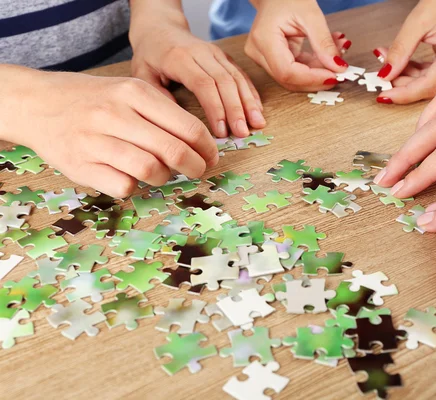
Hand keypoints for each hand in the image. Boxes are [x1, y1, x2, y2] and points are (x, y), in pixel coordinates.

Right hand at [0, 66, 217, 197]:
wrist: (36, 103)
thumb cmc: (94, 100)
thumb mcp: (128, 91)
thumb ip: (162, 113)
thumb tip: (202, 144)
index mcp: (134, 92)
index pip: (188, 127)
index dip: (207, 148)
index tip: (211, 157)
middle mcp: (115, 114)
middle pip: (174, 151)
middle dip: (195, 167)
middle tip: (198, 171)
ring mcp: (95, 141)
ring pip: (151, 170)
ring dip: (165, 177)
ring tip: (162, 173)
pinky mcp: (80, 166)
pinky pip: (124, 186)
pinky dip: (135, 186)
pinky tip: (131, 176)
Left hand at [129, 1, 263, 137]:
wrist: (160, 27)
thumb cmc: (150, 54)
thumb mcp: (141, 74)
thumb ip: (157, 96)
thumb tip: (177, 121)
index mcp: (179, 58)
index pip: (203, 84)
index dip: (215, 108)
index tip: (221, 131)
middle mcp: (202, 53)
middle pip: (225, 82)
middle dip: (236, 110)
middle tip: (243, 133)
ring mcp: (216, 54)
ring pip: (237, 78)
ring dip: (249, 102)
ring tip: (257, 124)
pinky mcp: (224, 57)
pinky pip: (241, 75)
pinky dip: (251, 93)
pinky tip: (257, 110)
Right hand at [245, 0, 351, 90]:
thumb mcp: (311, 15)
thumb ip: (324, 43)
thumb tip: (337, 67)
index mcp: (264, 39)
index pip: (287, 72)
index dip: (312, 78)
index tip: (335, 76)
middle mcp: (259, 52)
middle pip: (290, 79)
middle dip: (318, 77)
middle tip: (340, 69)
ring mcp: (263, 57)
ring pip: (295, 77)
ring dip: (319, 71)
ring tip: (337, 52)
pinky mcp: (272, 59)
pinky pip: (296, 70)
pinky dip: (315, 65)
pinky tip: (327, 53)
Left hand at [374, 0, 435, 103]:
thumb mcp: (416, 23)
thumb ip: (400, 51)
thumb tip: (384, 75)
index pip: (429, 85)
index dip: (404, 93)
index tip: (383, 95)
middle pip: (430, 87)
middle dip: (402, 83)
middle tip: (382, 71)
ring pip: (431, 86)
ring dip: (408, 78)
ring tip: (391, 60)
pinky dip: (417, 74)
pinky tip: (405, 64)